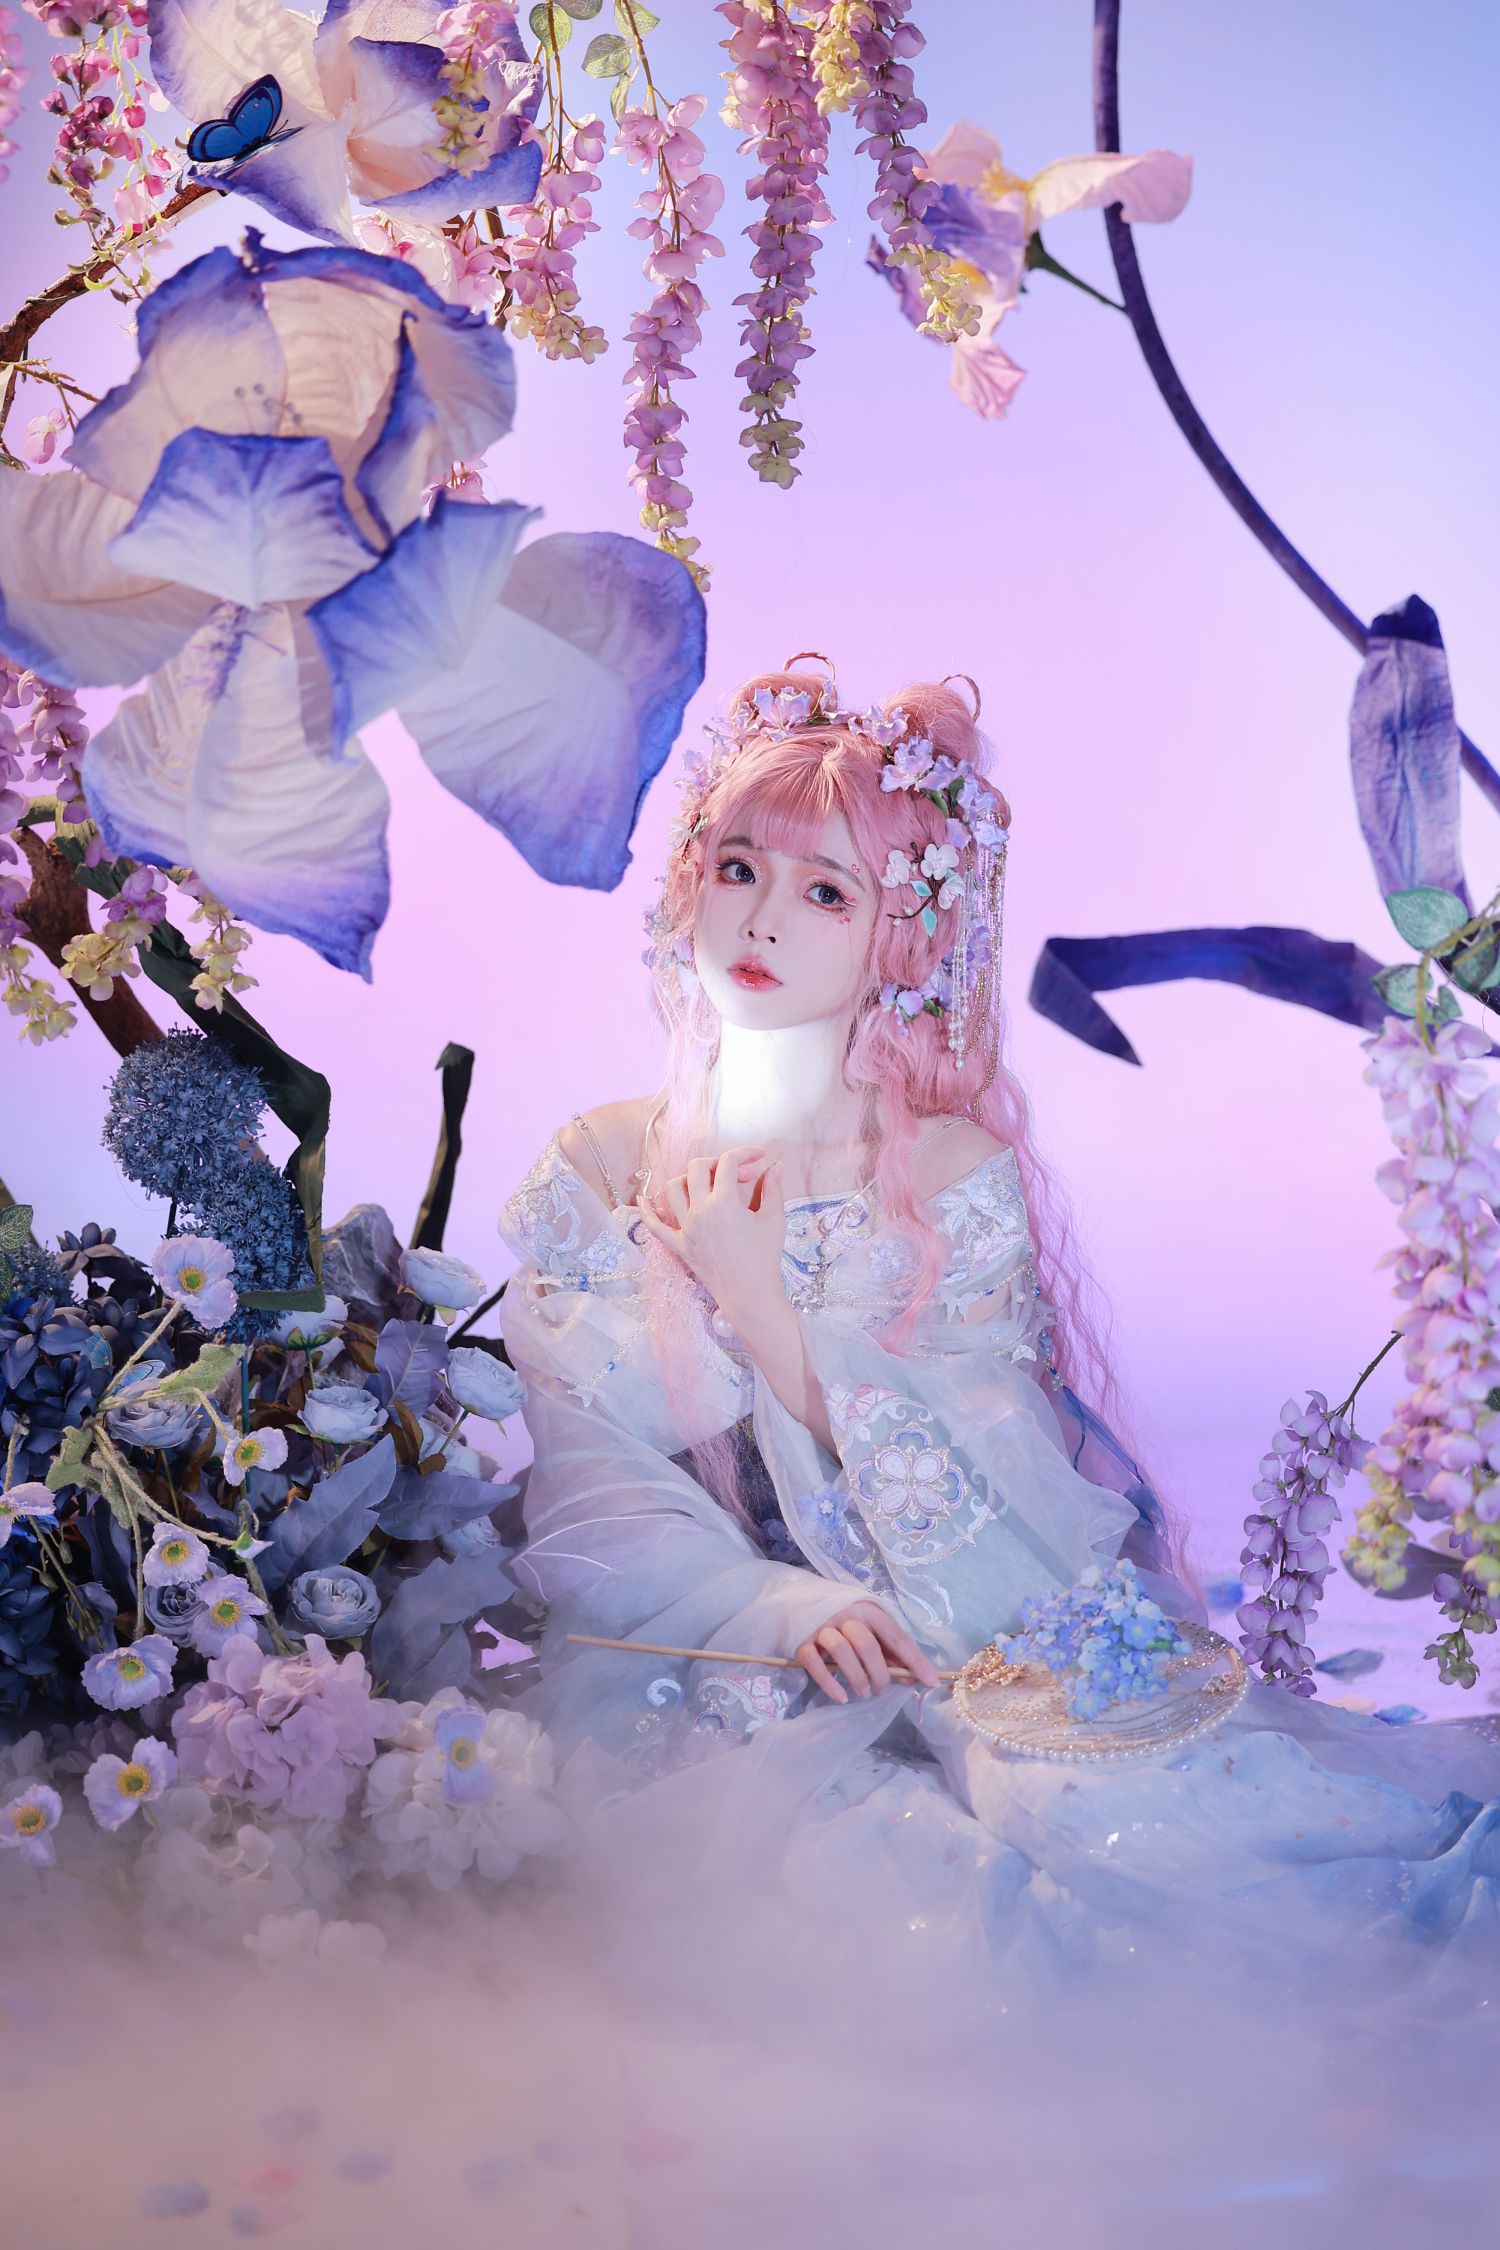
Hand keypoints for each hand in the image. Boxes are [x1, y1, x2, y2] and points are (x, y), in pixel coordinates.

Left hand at [634, 1146, 785, 1322]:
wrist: (750, 1295)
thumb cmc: (765, 1259)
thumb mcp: (774, 1220)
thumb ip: (774, 1189)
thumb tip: (777, 1167)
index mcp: (724, 1202)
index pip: (729, 1162)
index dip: (745, 1153)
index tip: (759, 1157)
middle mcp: (700, 1211)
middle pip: (697, 1168)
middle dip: (717, 1162)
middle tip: (736, 1174)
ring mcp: (685, 1228)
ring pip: (674, 1189)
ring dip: (689, 1179)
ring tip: (707, 1184)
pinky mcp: (679, 1245)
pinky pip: (655, 1226)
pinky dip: (647, 1211)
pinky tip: (644, 1198)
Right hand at [794, 1600, 940, 1701]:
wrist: (802, 1606)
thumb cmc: (847, 1624)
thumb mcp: (872, 1631)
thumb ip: (891, 1653)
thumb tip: (914, 1678)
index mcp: (870, 1611)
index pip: (897, 1637)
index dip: (915, 1661)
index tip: (931, 1682)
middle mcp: (847, 1615)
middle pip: (867, 1645)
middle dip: (879, 1673)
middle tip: (881, 1689)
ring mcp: (822, 1627)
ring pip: (841, 1650)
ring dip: (857, 1677)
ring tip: (863, 1693)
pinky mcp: (802, 1642)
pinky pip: (814, 1662)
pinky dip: (829, 1683)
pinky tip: (841, 1697)